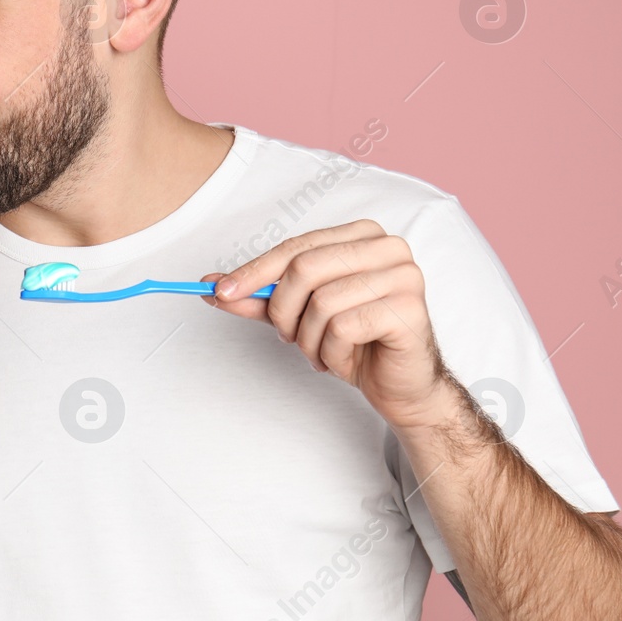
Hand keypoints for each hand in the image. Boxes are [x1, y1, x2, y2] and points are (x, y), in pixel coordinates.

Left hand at [200, 219, 457, 429]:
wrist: (398, 385)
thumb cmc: (354, 342)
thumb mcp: (298, 315)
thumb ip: (259, 298)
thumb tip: (212, 286)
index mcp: (360, 235)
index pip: (294, 247)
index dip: (253, 271)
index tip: (219, 291)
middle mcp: (386, 246)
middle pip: (305, 268)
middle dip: (282, 310)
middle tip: (286, 336)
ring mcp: (404, 274)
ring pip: (322, 301)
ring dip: (308, 338)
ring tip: (321, 351)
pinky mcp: (409, 308)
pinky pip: (344, 327)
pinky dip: (331, 352)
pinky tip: (343, 358)